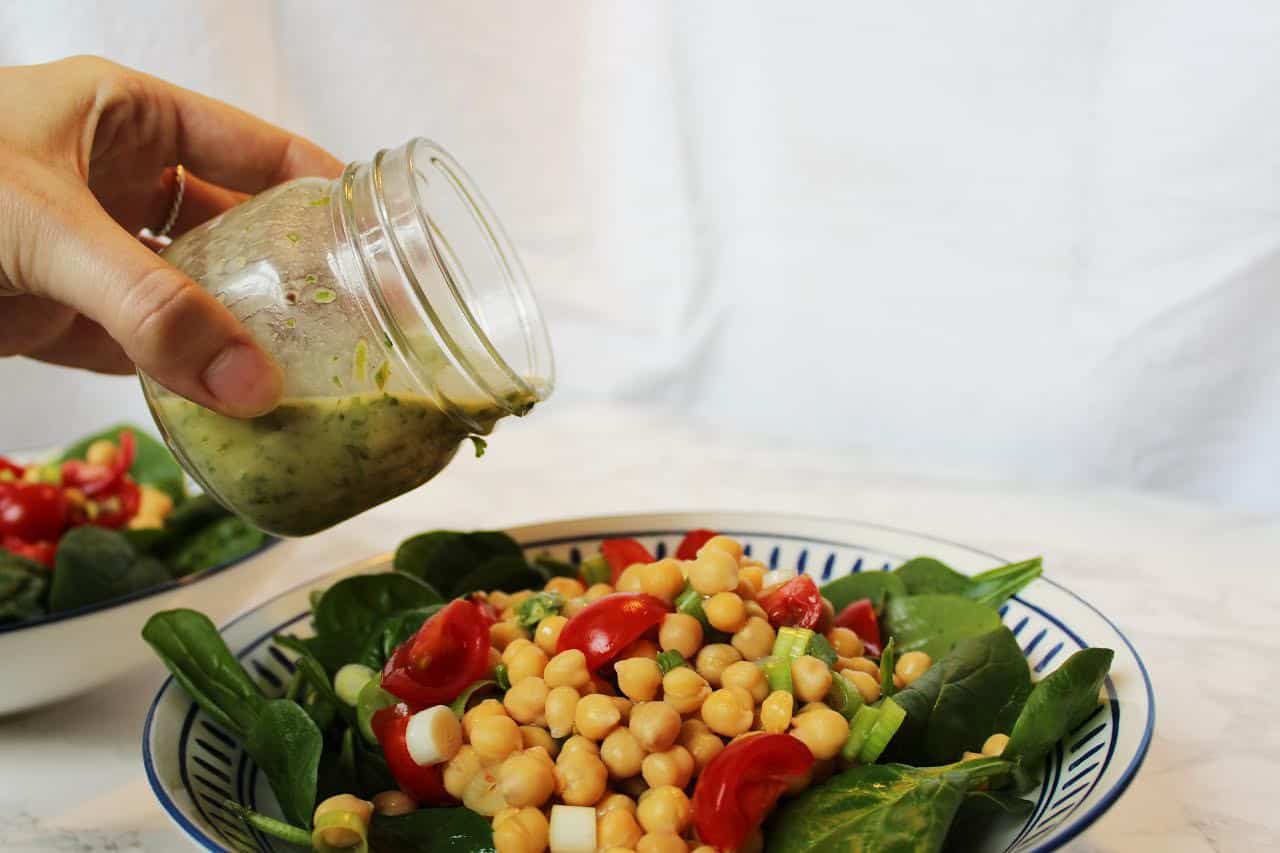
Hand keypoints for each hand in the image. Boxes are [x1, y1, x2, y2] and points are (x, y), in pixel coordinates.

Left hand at [0, 56, 342, 415]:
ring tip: (302, 371)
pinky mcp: (58, 316)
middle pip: (230, 228)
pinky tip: (229, 401)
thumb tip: (253, 386)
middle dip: (282, 274)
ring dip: (233, 335)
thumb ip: (151, 307)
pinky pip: (139, 349)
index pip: (250, 147)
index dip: (316, 186)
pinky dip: (180, 378)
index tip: (379, 236)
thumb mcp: (48, 228)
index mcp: (124, 118)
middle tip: (349, 321)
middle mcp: (114, 181)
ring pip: (188, 295)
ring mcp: (87, 251)